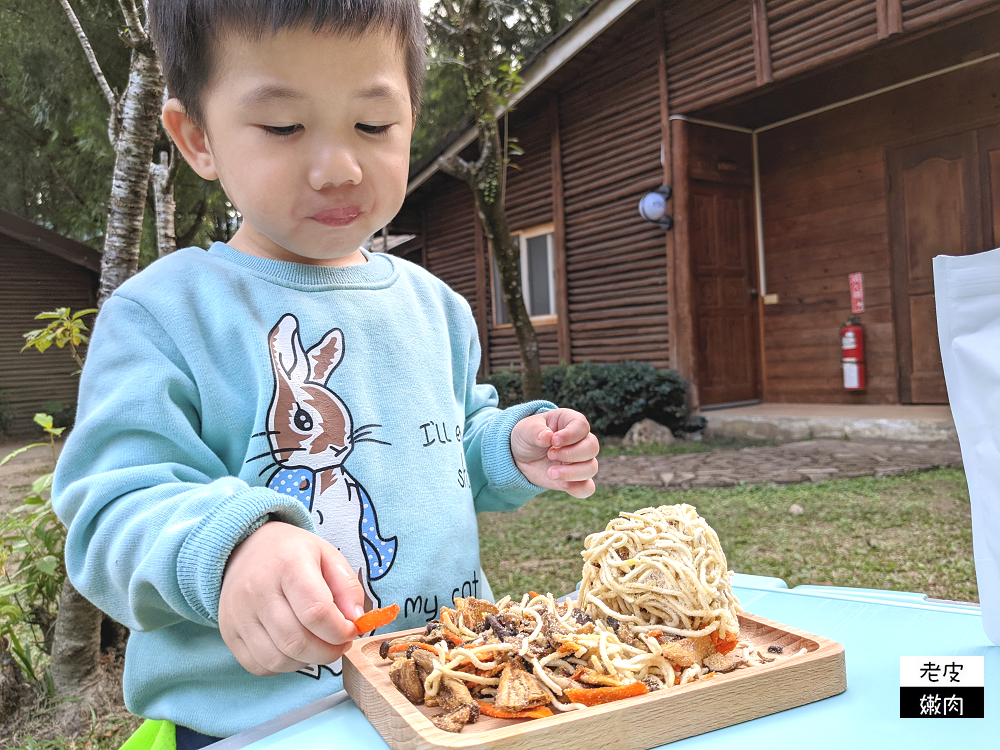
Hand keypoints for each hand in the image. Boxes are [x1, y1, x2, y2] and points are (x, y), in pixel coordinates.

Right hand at [218, 521, 365, 676]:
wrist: (245, 549)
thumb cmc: (292, 554)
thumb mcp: (328, 555)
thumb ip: (348, 587)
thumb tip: (357, 621)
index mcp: (288, 564)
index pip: (316, 612)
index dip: (340, 631)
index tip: (351, 630)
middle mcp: (257, 590)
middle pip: (297, 642)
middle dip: (328, 652)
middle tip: (339, 644)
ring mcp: (239, 614)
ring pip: (278, 659)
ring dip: (307, 661)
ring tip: (318, 645)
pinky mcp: (228, 632)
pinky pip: (259, 665)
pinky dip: (283, 665)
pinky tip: (294, 648)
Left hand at [510, 409, 598, 497]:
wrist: (520, 456)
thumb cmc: (527, 436)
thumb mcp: (526, 429)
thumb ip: (536, 431)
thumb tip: (547, 437)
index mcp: (569, 421)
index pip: (581, 426)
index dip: (571, 434)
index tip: (553, 441)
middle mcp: (580, 440)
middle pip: (592, 447)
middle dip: (571, 454)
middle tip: (550, 455)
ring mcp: (580, 461)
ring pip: (591, 467)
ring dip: (572, 473)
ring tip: (550, 472)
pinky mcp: (575, 479)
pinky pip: (588, 487)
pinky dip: (579, 489)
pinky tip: (563, 485)